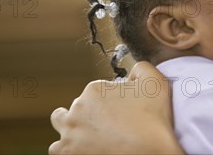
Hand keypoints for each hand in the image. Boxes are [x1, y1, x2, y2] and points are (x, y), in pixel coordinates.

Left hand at [48, 61, 182, 153]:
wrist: (152, 151)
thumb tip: (131, 73)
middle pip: (77, 107)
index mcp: (94, 90)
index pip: (95, 91)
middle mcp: (77, 109)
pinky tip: (83, 148)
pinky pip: (57, 149)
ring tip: (89, 136)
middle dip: (90, 113)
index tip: (120, 111)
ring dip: (72, 129)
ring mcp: (70, 133)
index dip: (108, 101)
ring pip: (61, 126)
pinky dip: (68, 148)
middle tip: (108, 125)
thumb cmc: (154, 120)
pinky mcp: (67, 153)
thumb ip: (140, 68)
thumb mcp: (155, 82)